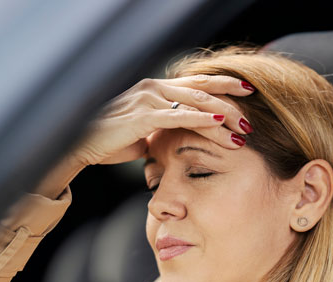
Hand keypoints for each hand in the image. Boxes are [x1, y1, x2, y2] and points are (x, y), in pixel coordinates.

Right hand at [74, 74, 255, 166]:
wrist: (79, 145)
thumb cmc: (107, 142)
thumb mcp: (139, 134)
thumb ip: (157, 133)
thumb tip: (167, 143)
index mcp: (154, 90)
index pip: (194, 85)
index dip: (220, 87)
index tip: (244, 93)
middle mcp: (154, 88)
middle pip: (201, 89)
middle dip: (230, 99)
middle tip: (252, 108)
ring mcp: (149, 99)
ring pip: (195, 103)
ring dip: (222, 116)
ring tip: (243, 128)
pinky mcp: (144, 116)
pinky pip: (179, 116)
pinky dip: (201, 120)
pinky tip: (218, 125)